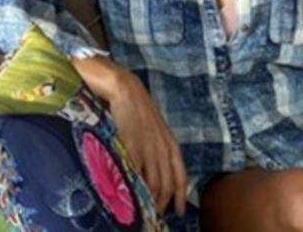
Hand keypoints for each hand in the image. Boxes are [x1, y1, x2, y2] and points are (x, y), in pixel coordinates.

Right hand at [72, 57, 187, 216]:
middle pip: (165, 184)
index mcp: (168, 141)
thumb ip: (154, 146)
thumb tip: (149, 169)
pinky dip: (132, 188)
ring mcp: (147, 147)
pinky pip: (134, 174)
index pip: (179, 174)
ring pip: (151, 183)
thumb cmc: (134, 106)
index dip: (181, 194)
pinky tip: (128, 198)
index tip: (179, 210)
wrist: (122, 86)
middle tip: (154, 216)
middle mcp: (161, 146)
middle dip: (162, 203)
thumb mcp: (151, 127)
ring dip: (148, 200)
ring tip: (140, 213)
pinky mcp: (131, 146)